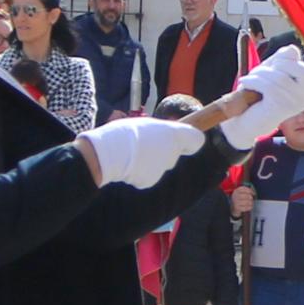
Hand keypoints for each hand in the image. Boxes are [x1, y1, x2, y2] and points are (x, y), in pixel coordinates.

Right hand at [83, 115, 205, 183]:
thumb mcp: (145, 124)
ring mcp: (162, 168)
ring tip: (132, 152)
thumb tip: (168, 136)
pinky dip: (141, 171)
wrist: (107, 153)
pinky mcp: (150, 181)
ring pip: (161, 164)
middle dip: (165, 149)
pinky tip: (129, 164)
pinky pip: (149, 175)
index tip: (183, 139)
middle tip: (146, 141)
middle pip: (175, 153)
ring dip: (151, 160)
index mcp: (174, 134)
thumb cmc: (124, 133)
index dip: (189, 140)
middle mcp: (173, 152)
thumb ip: (161, 131)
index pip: (196, 140)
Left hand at [228, 45, 303, 142]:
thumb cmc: (260, 93)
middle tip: (265, 69)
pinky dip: (254, 80)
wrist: (245, 120)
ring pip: (281, 77)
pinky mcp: (282, 107)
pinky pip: (269, 86)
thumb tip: (293, 50)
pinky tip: (246, 82)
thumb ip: (284, 58)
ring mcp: (295, 103)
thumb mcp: (273, 70)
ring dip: (261, 73)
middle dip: (281, 63)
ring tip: (250, 77)